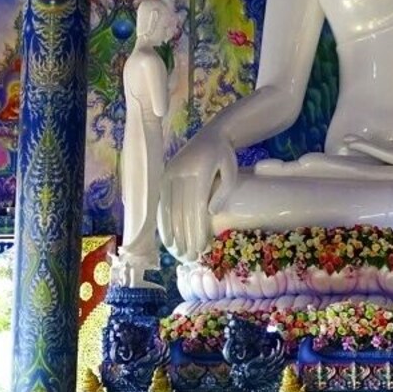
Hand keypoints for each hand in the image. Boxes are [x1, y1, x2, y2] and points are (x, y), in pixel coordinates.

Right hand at [160, 135, 236, 260]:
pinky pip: (162, 202)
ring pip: (170, 208)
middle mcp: (181, 171)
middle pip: (182, 210)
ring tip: (178, 252)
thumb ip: (223, 192)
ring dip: (173, 233)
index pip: (197, 205)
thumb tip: (211, 213)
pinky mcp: (164, 175)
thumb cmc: (224, 157)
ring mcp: (170, 172)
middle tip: (190, 256)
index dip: (198, 228)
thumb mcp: (231, 170)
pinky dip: (163, 221)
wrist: (211, 135)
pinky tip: (167, 238)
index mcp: (200, 170)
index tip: (202, 247)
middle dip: (186, 235)